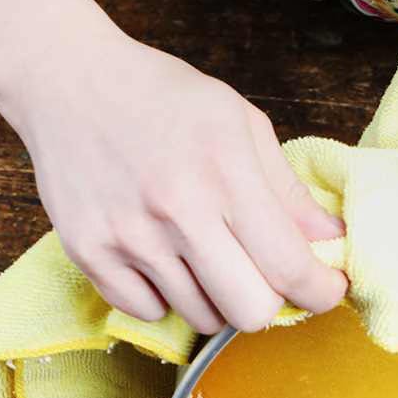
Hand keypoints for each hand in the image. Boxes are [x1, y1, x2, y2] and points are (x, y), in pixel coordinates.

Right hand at [6, 35, 347, 333]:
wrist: (67, 79)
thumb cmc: (162, 98)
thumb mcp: (241, 124)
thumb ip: (288, 191)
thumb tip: (331, 240)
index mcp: (226, 173)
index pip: (290, 267)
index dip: (321, 292)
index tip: (327, 289)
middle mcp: (177, 210)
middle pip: (250, 311)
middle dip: (269, 302)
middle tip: (263, 278)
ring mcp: (129, 236)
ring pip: (202, 318)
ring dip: (217, 299)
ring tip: (205, 256)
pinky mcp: (89, 252)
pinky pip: (148, 313)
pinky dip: (164, 298)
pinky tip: (163, 259)